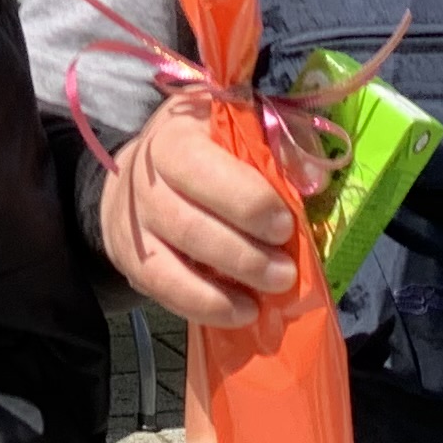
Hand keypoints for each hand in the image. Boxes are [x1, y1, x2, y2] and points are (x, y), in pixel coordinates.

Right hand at [101, 100, 302, 327]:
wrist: (147, 178)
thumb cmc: (210, 152)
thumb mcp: (242, 131)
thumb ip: (279, 148)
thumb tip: (314, 174)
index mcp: (177, 135)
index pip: (203, 168)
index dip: (247, 201)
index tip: (285, 226)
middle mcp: (145, 176)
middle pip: (188, 223)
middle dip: (244, 254)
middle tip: (285, 271)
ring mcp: (132, 220)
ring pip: (172, 261)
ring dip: (227, 284)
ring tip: (271, 290)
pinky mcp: (129, 258)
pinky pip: (164, 289)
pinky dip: (204, 306)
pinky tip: (241, 310)